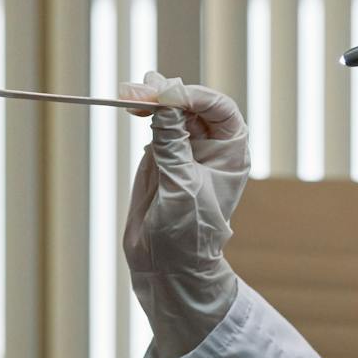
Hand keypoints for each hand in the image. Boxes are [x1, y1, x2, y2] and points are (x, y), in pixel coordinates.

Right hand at [119, 72, 252, 357]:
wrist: (168, 267)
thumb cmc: (188, 233)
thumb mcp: (181, 185)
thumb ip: (173, 142)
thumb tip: (167, 98)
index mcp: (230, 151)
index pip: (216, 107)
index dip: (191, 95)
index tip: (163, 97)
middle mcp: (211, 144)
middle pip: (191, 103)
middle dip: (165, 93)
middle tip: (136, 91)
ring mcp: (185, 148)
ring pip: (171, 110)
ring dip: (150, 98)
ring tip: (127, 93)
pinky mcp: (161, 156)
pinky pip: (155, 125)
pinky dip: (143, 112)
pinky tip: (130, 104)